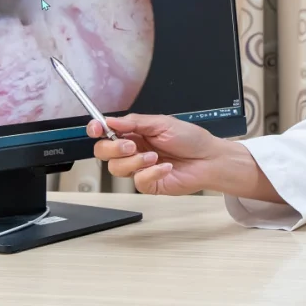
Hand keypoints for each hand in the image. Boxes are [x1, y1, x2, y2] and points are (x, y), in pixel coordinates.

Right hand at [88, 114, 225, 194]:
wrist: (209, 159)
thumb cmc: (191, 139)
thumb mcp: (163, 123)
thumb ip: (135, 122)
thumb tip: (111, 121)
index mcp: (135, 133)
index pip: (107, 132)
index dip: (97, 130)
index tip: (97, 128)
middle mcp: (133, 151)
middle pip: (103, 152)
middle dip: (113, 148)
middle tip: (131, 145)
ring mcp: (139, 168)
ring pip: (116, 168)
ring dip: (135, 161)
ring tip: (155, 156)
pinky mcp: (148, 184)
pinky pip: (137, 181)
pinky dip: (151, 172)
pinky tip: (165, 167)